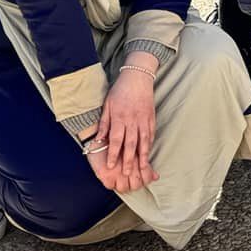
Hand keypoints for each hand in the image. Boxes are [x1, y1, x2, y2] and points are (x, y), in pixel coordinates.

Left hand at [89, 64, 159, 193]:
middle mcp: (132, 119)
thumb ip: (104, 123)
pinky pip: (151, 134)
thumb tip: (99, 140)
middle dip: (128, 160)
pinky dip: (149, 145)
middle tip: (127, 174)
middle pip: (130, 143)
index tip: (110, 166)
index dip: (113, 153)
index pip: (116, 139)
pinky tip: (148, 154)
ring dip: (143, 156)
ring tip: (142, 168)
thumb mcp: (107, 105)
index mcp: (119, 116)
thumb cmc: (120, 91)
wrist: (138, 77)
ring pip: (143, 141)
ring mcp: (143, 119)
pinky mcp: (151, 118)